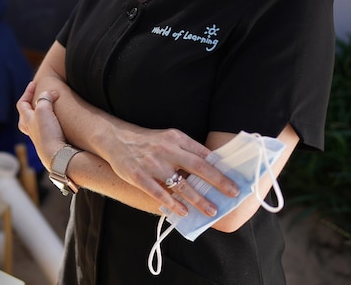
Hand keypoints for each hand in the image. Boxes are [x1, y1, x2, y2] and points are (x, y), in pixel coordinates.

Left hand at [16, 81, 66, 169]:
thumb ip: (44, 98)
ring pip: (37, 122)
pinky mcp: (50, 142)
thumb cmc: (47, 132)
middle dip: (32, 104)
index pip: (22, 103)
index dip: (27, 92)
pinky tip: (59, 121)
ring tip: (50, 107)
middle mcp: (31, 129)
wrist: (56, 155)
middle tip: (39, 96)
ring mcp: (40, 137)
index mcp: (26, 120)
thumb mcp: (43, 109)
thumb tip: (49, 94)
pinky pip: (47, 128)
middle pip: (26, 114)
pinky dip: (51, 121)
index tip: (34, 84)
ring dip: (42, 113)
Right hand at [98, 125, 239, 217]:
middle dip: (218, 182)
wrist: (115, 138)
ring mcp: (153, 164)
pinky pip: (160, 193)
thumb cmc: (148, 141)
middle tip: (233, 193)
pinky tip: (184, 212)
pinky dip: (173, 204)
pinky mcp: (139, 176)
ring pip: (181, 184)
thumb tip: (212, 166)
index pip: (203, 154)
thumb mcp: (169, 138)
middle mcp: (167, 150)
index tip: (234, 179)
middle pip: (198, 167)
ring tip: (211, 210)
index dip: (220, 168)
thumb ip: (188, 149)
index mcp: (176, 138)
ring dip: (198, 199)